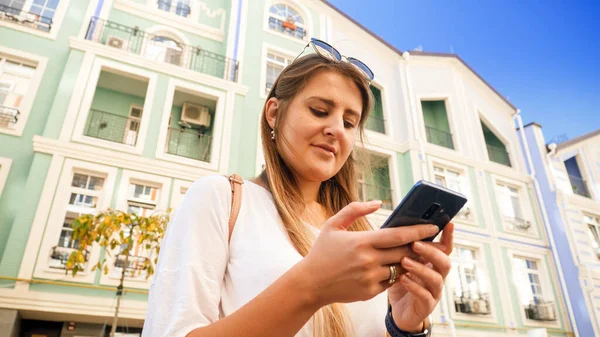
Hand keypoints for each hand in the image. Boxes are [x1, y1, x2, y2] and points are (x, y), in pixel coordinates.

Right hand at [297, 201, 440, 307]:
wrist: (310, 283)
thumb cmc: (322, 252)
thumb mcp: (332, 225)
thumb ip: (354, 210)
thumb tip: (377, 202)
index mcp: (362, 242)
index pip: (398, 235)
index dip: (418, 231)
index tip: (432, 227)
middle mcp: (368, 261)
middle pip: (405, 252)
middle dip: (419, 246)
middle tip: (430, 240)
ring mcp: (370, 278)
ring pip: (400, 269)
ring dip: (409, 261)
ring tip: (417, 253)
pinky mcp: (370, 292)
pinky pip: (391, 282)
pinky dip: (396, 274)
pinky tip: (397, 267)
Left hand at [388, 222, 454, 332]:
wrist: (399, 311)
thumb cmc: (400, 282)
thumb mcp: (401, 263)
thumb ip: (404, 249)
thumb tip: (398, 227)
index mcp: (433, 264)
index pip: (445, 248)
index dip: (448, 237)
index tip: (448, 224)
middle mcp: (438, 277)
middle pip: (444, 262)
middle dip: (431, 252)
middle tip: (415, 244)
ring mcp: (434, 292)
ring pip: (436, 279)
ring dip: (421, 268)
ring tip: (405, 261)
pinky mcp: (426, 306)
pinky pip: (425, 296)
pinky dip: (414, 286)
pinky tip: (403, 279)